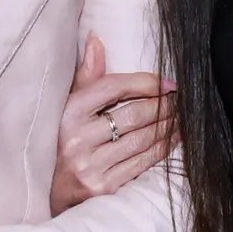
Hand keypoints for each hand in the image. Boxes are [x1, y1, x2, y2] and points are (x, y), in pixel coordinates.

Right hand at [50, 32, 176, 216]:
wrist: (51, 191)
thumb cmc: (63, 140)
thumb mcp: (68, 107)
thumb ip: (86, 76)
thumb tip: (96, 40)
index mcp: (69, 112)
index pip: (114, 87)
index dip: (146, 82)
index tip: (168, 83)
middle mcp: (78, 138)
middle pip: (134, 114)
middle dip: (163, 105)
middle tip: (180, 100)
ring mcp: (90, 165)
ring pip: (142, 139)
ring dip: (168, 126)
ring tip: (181, 118)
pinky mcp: (103, 187)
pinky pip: (142, 163)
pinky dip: (162, 148)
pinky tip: (172, 139)